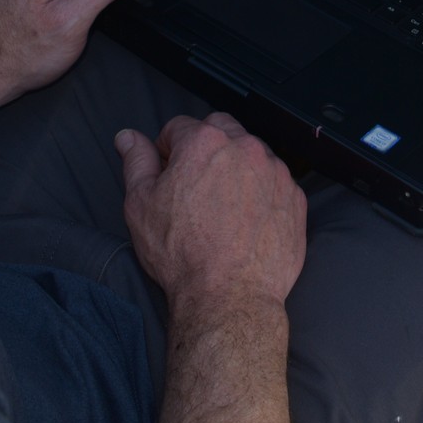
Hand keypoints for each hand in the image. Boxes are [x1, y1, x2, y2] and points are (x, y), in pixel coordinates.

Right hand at [117, 112, 306, 316]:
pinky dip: (262, 192)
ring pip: (252, 154)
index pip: (180, 127)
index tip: (168, 169)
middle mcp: (245, 148)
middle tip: (194, 183)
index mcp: (204, 143)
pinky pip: (276, 182)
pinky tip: (246, 220)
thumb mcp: (141, 205)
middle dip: (205, 147)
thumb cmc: (182, 255)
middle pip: (221, 130)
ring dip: (237, 169)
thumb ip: (137, 162)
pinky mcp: (295, 197)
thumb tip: (128, 137)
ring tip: (222, 206)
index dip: (168, 148)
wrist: (229, 296)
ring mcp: (275, 172)